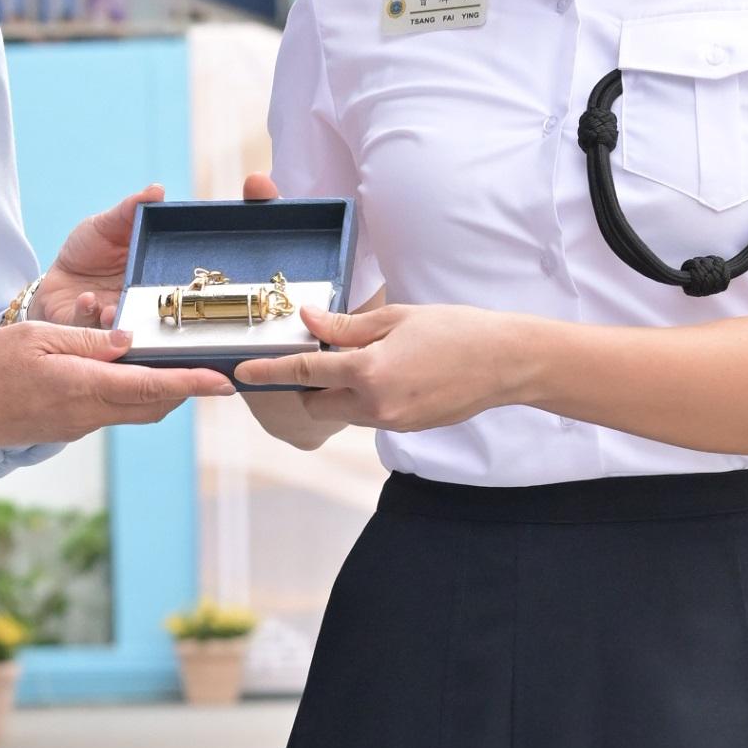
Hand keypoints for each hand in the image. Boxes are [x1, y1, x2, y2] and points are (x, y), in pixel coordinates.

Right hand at [0, 318, 226, 448]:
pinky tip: (124, 373)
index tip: (225, 382)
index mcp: (83, 387)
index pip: (152, 388)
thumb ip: (87, 339)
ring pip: (133, 411)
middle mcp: (87, 414)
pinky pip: (109, 412)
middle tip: (211, 369)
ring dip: (157, 393)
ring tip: (174, 366)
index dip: (194, 385)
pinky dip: (129, 395)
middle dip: (186, 390)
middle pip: (153, 406)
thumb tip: (129, 341)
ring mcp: (76, 426)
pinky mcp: (65, 428)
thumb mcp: (37, 336)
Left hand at [28, 184, 164, 328]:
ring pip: (121, 324)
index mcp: (146, 278)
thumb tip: (157, 189)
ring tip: (111, 310)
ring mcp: (111, 317)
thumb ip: (129, 210)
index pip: (169, 284)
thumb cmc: (86, 250)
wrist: (56, 277)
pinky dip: (88, 313)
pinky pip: (89, 325)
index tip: (177, 281)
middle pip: (149, 311)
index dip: (175, 285)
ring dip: (118, 319)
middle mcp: (134, 302)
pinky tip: (86, 299)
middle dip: (148, 311)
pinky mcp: (85, 326)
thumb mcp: (107, 224)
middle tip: (145, 303)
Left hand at [237, 299, 526, 435]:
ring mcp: (392, 422)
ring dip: (342, 391)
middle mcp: (375, 405)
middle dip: (312, 384)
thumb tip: (308, 320)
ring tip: (372, 360)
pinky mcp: (407, 429)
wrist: (505, 362)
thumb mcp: (396, 317)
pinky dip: (367, 399)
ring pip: (344, 412)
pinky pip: (370, 417)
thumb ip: (346, 326)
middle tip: (329, 354)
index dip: (269, 372)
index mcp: (369, 371)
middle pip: (317, 404)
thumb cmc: (455, 330)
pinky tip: (396, 374)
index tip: (243, 373)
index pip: (305, 371)